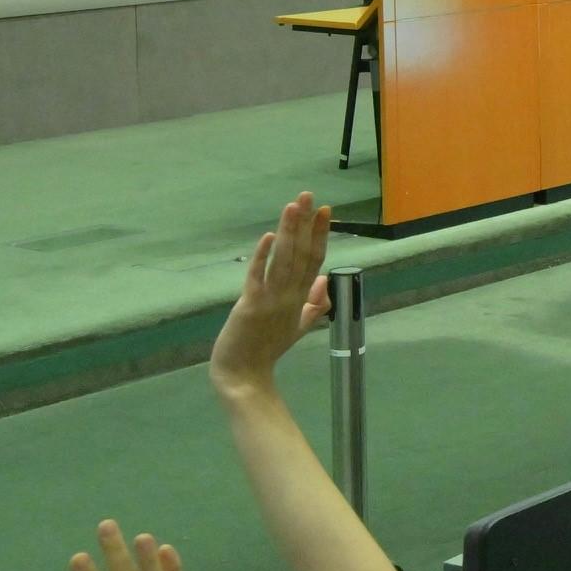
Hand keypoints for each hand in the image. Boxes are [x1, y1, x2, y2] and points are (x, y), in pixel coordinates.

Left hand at [210, 195, 333, 393]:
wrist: (244, 375)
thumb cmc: (267, 349)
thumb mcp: (297, 327)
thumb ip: (314, 305)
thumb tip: (326, 280)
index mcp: (301, 299)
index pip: (316, 260)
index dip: (320, 234)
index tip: (325, 210)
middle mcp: (290, 296)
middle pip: (302, 254)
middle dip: (306, 223)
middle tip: (309, 196)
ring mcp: (272, 300)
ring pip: (284, 260)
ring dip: (289, 232)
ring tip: (293, 206)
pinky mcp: (251, 305)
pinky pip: (258, 277)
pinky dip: (263, 257)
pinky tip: (267, 237)